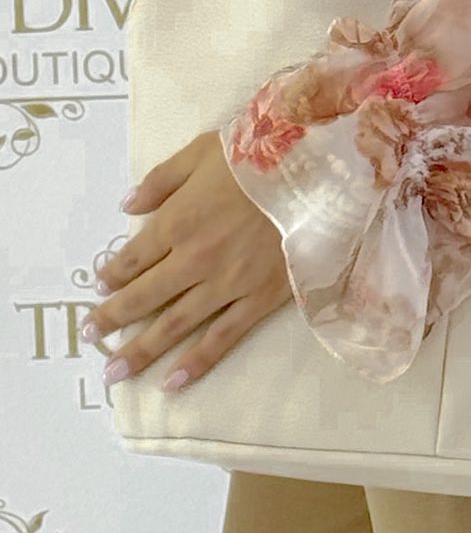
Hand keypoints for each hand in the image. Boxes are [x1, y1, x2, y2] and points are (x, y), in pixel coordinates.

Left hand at [84, 131, 293, 391]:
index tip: (100, 285)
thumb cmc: (259, 155)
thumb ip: (160, 180)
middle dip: (113, 317)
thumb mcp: (202, 151)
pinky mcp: (257, 300)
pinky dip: (196, 362)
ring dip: (141, 350)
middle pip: (144, 296)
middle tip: (90, 335)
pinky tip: (172, 382)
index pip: (133, 257)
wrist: (317, 173)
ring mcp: (226, 284)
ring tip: (114, 371)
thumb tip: (126, 206)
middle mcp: (194, 259)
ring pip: (174, 324)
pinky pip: (221, 337)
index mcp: (177, 220)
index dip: (112, 274)